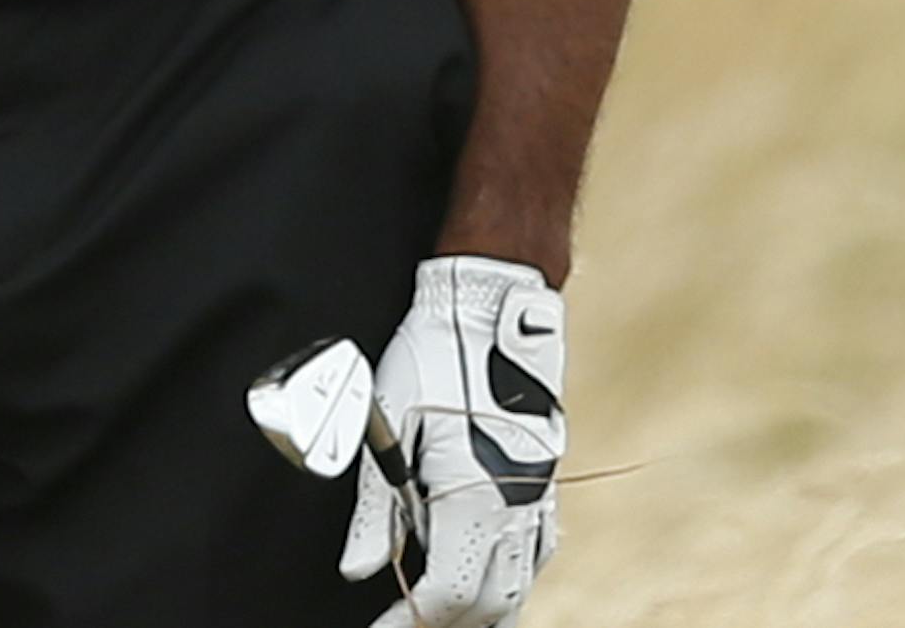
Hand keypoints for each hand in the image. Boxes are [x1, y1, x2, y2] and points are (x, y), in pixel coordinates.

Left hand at [340, 258, 566, 627]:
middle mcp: (516, 507)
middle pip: (488, 603)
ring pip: (518, 586)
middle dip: (445, 623)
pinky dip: (510, 579)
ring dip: (481, 611)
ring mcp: (537, 496)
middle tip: (402, 621)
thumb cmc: (436, 354)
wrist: (491, 307)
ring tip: (440, 614)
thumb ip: (376, 507)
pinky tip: (489, 578)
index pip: (449, 594)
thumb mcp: (390, 423)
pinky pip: (536, 553)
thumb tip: (358, 568)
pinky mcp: (545, 481)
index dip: (411, 621)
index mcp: (475, 497)